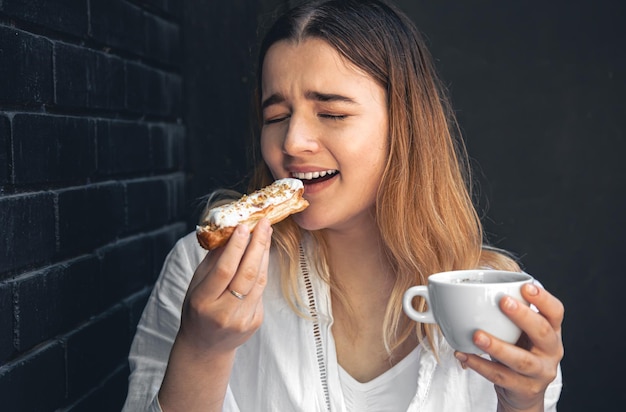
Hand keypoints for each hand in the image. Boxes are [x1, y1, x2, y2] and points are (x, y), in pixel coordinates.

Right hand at [178, 219, 272, 353]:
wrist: (205, 346)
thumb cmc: (197, 310)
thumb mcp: (196, 285)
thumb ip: (213, 260)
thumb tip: (230, 231)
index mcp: (203, 301)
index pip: (224, 270)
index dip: (236, 247)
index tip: (244, 226)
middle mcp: (223, 312)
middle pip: (246, 274)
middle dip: (258, 245)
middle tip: (264, 224)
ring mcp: (242, 320)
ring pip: (258, 281)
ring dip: (264, 255)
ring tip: (266, 234)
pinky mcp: (255, 322)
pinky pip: (260, 291)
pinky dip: (261, 271)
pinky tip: (261, 257)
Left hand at [454, 283, 563, 411]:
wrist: (523, 393)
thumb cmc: (519, 351)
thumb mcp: (521, 332)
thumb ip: (508, 315)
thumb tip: (472, 291)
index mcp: (552, 332)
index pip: (556, 312)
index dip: (543, 298)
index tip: (525, 286)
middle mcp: (551, 351)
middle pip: (543, 333)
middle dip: (523, 316)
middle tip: (503, 301)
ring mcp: (540, 372)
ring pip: (521, 360)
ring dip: (497, 346)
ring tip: (476, 335)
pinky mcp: (524, 389)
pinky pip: (500, 376)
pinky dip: (479, 365)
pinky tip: (463, 354)